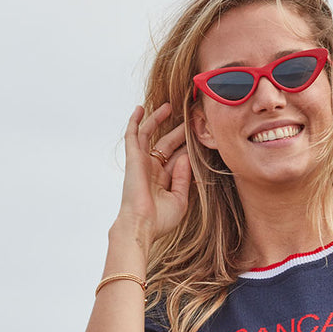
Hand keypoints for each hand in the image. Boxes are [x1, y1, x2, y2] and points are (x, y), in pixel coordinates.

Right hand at [117, 102, 191, 242]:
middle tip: (191, 116)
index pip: (177, 157)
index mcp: (163, 180)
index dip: (187, 145)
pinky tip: (140, 109)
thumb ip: (183, 178)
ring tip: (169, 106)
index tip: (200, 134)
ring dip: (157, 120)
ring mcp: (141, 162)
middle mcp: (152, 169)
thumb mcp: (180, 200)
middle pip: (167, 143)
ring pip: (149, 135)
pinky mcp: (133, 158)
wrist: (142, 226)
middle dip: (178, 130)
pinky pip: (132, 135)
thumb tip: (185, 156)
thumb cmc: (160, 220)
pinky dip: (135, 121)